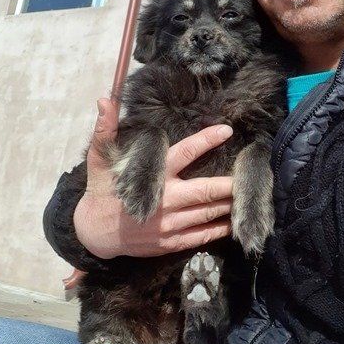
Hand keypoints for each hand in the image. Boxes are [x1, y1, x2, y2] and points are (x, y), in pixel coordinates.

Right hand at [74, 97, 233, 259]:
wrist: (94, 233)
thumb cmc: (102, 192)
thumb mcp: (99, 160)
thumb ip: (105, 131)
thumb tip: (104, 101)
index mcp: (152, 177)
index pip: (184, 153)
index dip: (206, 140)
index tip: (226, 131)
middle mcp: (164, 201)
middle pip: (206, 190)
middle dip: (230, 183)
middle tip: (249, 175)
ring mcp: (169, 224)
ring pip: (208, 213)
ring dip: (229, 204)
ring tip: (247, 196)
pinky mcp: (170, 242)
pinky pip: (202, 235)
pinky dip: (220, 228)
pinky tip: (233, 222)